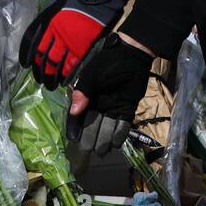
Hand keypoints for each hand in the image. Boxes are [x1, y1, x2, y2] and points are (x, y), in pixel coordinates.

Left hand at [18, 0, 128, 87]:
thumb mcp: (56, 3)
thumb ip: (48, 18)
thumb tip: (42, 29)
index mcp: (46, 22)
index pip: (31, 42)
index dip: (27, 55)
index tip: (25, 64)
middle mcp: (54, 34)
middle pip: (42, 56)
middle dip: (39, 69)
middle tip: (38, 79)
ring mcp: (68, 42)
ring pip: (55, 63)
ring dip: (51, 75)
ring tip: (49, 85)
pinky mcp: (82, 47)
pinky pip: (71, 65)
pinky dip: (66, 75)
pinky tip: (63, 81)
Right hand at [66, 33, 154, 157]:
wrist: (132, 55)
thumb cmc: (108, 63)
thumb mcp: (92, 75)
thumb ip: (83, 92)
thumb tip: (73, 111)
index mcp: (87, 97)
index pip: (78, 115)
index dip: (75, 128)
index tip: (74, 139)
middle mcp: (99, 105)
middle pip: (92, 125)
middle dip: (90, 137)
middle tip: (89, 150)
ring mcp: (113, 107)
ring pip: (107, 127)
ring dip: (104, 139)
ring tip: (102, 151)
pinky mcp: (127, 108)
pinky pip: (123, 124)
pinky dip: (119, 133)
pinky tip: (116, 143)